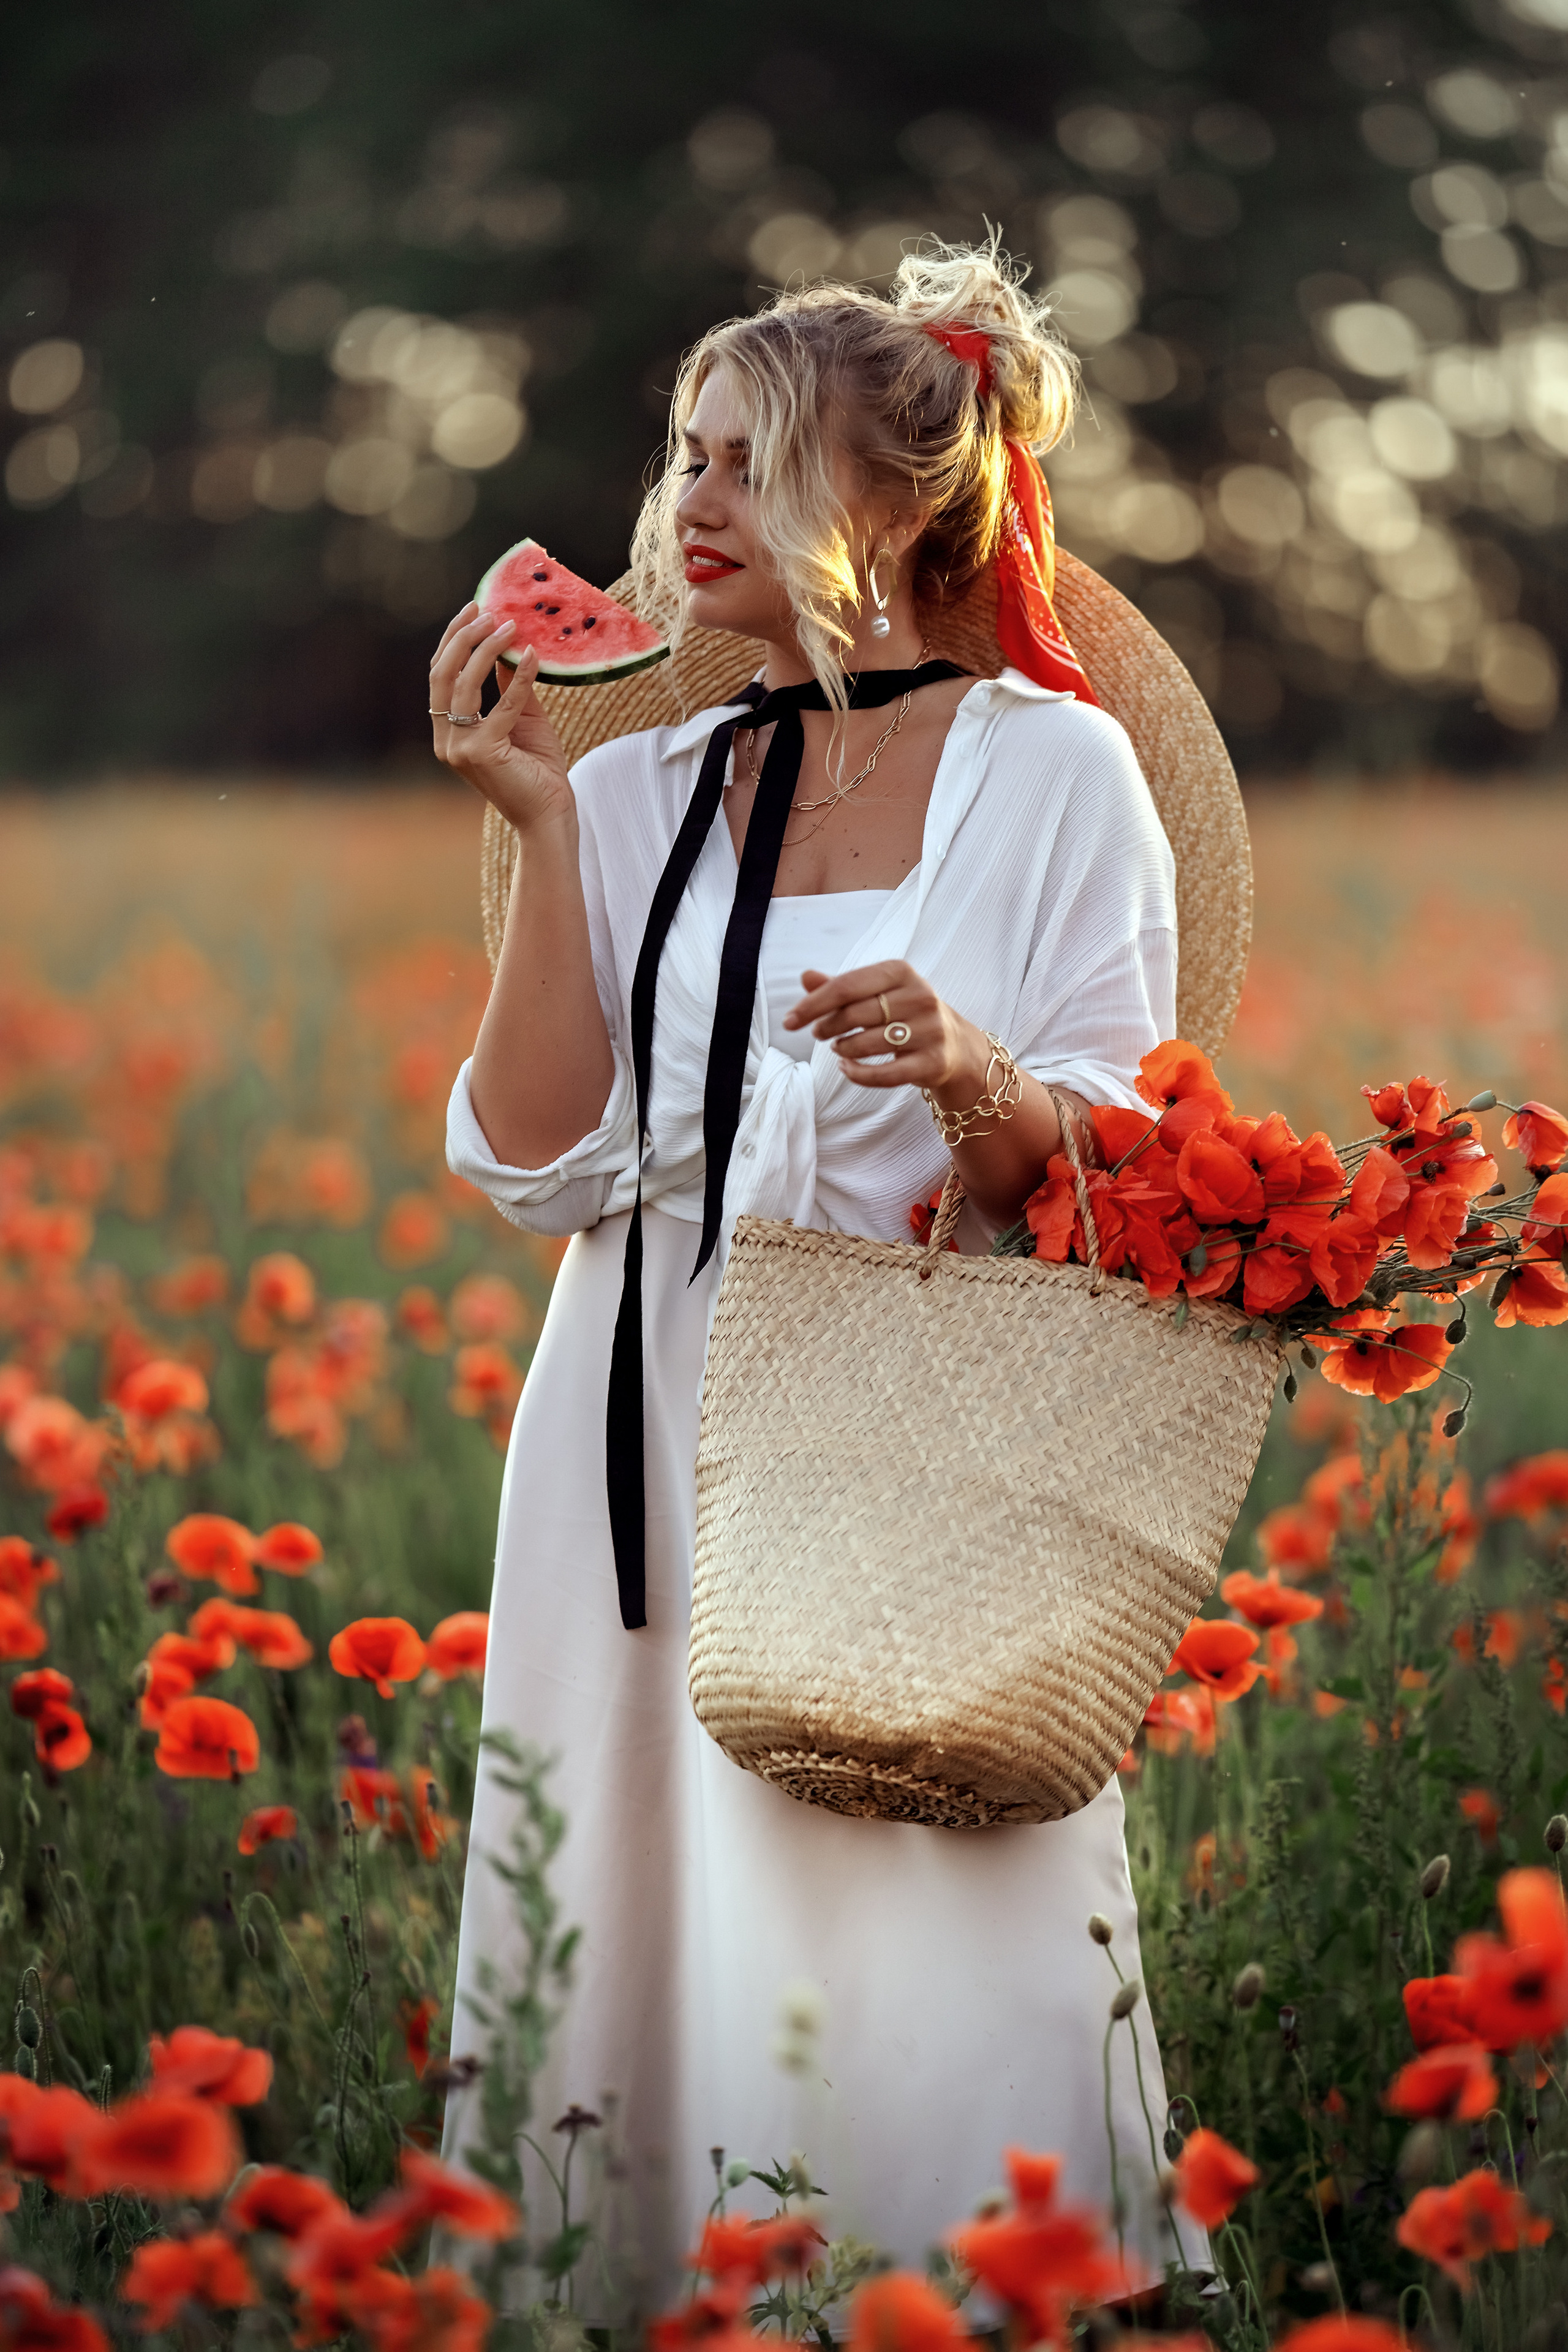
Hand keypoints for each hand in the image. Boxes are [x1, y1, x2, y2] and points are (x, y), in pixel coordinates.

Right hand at [429, 603, 573, 834]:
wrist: (550, 815)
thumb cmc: (539, 771)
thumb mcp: (522, 719)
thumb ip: (508, 687)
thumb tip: (506, 649)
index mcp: (449, 731)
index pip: (441, 675)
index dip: (454, 639)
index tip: (474, 609)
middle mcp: (446, 739)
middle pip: (442, 674)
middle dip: (463, 637)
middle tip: (487, 610)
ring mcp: (460, 748)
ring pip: (463, 685)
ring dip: (486, 650)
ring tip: (510, 626)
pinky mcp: (482, 753)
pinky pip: (501, 705)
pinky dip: (518, 679)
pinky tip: (533, 656)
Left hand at [783, 959, 990, 1098]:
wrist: (954, 1045)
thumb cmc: (904, 1014)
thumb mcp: (876, 993)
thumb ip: (841, 987)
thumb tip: (805, 976)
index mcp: (901, 972)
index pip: (846, 986)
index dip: (813, 1004)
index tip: (789, 1021)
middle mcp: (920, 996)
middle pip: (855, 1014)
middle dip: (827, 1027)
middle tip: (819, 1034)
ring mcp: (930, 1030)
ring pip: (868, 1043)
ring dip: (844, 1048)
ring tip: (839, 1047)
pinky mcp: (933, 1062)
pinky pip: (884, 1074)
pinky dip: (857, 1074)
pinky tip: (847, 1068)